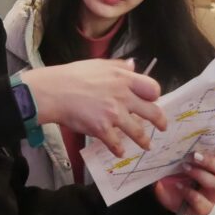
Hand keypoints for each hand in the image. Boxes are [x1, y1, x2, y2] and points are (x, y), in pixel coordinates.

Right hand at [23, 58, 164, 156]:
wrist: (53, 92)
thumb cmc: (72, 76)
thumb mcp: (98, 64)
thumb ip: (118, 66)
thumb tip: (133, 65)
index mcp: (123, 78)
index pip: (152, 88)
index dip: (155, 96)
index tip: (154, 100)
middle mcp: (122, 96)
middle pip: (151, 111)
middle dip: (160, 121)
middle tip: (162, 127)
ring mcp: (113, 114)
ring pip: (137, 132)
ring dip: (144, 141)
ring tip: (147, 145)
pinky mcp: (102, 129)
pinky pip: (116, 143)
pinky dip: (119, 149)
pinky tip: (119, 151)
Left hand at [153, 140, 214, 214]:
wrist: (165, 190)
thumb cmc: (176, 169)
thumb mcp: (179, 156)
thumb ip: (184, 147)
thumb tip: (177, 132)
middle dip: (210, 161)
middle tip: (194, 155)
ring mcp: (212, 194)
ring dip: (200, 175)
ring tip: (184, 167)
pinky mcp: (203, 208)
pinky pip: (203, 203)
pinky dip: (190, 193)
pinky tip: (178, 186)